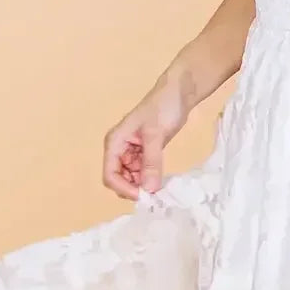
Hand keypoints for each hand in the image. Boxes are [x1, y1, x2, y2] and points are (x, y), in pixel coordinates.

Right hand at [102, 73, 189, 199]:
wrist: (179, 93)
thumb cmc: (163, 108)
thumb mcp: (156, 135)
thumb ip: (151, 162)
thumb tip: (149, 189)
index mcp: (115, 142)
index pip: (110, 175)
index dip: (124, 188)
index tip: (144, 195)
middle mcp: (120, 149)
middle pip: (119, 180)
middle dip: (134, 189)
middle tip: (155, 194)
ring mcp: (132, 152)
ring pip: (131, 178)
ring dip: (143, 185)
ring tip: (160, 188)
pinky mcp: (145, 153)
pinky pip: (143, 173)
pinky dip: (150, 179)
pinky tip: (162, 180)